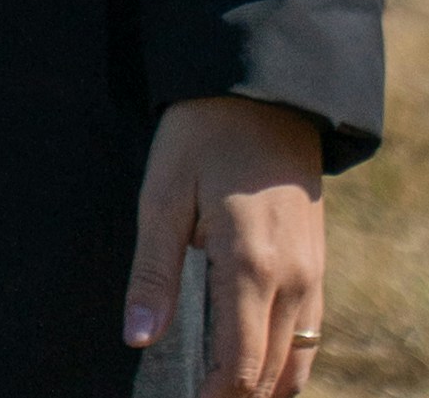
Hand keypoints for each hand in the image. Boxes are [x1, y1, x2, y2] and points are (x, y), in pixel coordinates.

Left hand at [130, 96, 325, 394]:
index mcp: (251, 267)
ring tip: (222, 390)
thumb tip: (138, 339)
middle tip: (195, 396)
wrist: (261, 90)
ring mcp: (312, 274)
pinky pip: (310, 334)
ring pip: (296, 361)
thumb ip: (153, 273)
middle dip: (236, 396)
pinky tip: (255, 361)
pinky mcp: (317, 264)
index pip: (240, 366)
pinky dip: (285, 360)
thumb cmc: (203, 136)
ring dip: (264, 386)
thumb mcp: (163, 194)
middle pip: (270, 373)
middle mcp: (292, 281)